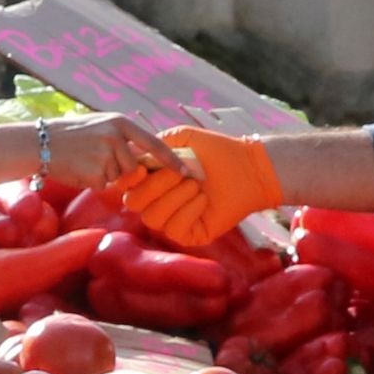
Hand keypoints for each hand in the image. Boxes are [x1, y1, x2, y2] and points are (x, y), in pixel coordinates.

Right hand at [0, 114, 182, 192]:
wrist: (37, 142)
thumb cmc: (68, 135)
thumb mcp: (99, 126)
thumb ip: (122, 139)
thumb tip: (146, 159)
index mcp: (119, 123)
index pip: (154, 143)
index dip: (171, 160)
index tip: (187, 172)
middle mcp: (115, 137)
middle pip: (134, 167)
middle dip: (120, 169)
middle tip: (94, 158)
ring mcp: (105, 155)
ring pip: (118, 177)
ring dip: (104, 175)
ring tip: (84, 161)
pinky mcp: (95, 173)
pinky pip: (102, 185)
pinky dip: (92, 182)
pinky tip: (77, 169)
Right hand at [121, 127, 282, 245]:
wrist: (247, 167)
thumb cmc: (215, 151)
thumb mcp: (181, 138)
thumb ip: (154, 144)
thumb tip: (129, 154)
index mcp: (151, 180)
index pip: (127, 185)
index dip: (129, 178)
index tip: (141, 167)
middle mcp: (157, 202)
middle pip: (133, 204)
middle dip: (155, 186)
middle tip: (181, 173)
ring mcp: (172, 220)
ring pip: (152, 219)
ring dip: (173, 198)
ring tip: (196, 184)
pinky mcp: (189, 234)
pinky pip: (174, 230)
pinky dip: (187, 211)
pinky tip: (203, 199)